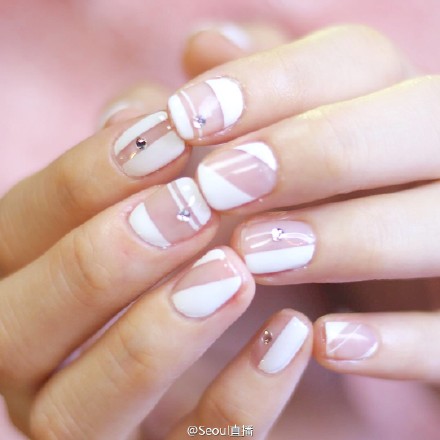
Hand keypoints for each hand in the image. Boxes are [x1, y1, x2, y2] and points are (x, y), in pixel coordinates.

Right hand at [0, 76, 314, 439]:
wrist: (229, 326)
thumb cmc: (192, 237)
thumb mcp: (169, 180)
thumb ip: (153, 141)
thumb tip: (146, 107)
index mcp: (22, 283)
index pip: (19, 226)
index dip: (87, 176)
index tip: (171, 131)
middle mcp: (33, 361)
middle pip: (21, 327)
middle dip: (105, 260)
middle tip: (191, 207)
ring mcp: (91, 424)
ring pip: (81, 407)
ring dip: (157, 336)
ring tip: (233, 273)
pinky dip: (240, 400)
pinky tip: (292, 334)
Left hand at [169, 22, 439, 428]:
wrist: (393, 270)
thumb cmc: (329, 193)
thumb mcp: (287, 139)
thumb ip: (252, 96)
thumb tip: (203, 43)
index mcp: (398, 100)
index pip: (354, 58)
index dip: (267, 83)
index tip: (186, 116)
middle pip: (416, 119)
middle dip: (316, 151)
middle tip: (220, 185)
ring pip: (438, 220)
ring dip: (347, 238)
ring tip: (253, 256)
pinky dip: (400, 341)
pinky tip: (325, 344)